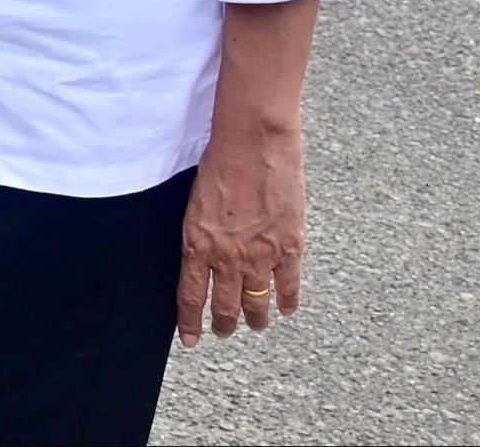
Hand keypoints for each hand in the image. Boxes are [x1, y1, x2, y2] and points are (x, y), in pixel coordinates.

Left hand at [177, 120, 304, 347]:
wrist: (253, 139)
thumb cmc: (220, 158)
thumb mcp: (196, 200)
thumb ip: (201, 232)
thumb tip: (202, 251)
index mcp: (197, 244)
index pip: (191, 297)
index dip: (191, 324)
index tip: (192, 340)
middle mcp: (227, 257)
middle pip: (226, 307)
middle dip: (224, 325)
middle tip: (225, 331)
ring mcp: (260, 255)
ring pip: (257, 304)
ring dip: (256, 318)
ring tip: (257, 323)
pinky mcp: (289, 246)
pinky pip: (289, 286)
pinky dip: (288, 301)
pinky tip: (286, 308)